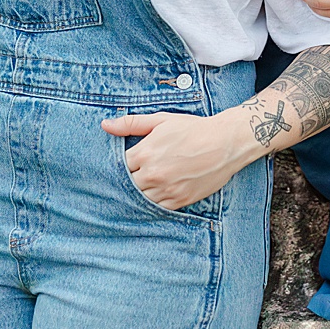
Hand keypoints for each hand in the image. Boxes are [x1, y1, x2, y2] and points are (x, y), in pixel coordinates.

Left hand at [102, 109, 239, 209]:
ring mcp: (166, 190)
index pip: (120, 166)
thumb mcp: (161, 120)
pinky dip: (155, 202)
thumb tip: (105, 125)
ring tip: (149, 183)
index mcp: (145, 152)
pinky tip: (158, 192)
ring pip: (141, 199)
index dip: (123, 164)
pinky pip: (157, 208)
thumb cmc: (192, 129)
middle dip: (131, 179)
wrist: (224, 143)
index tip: (129, 162)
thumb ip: (131, 123)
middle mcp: (153, 174)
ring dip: (141, 192)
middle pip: (128, 184)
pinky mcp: (179, 201)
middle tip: (136, 174)